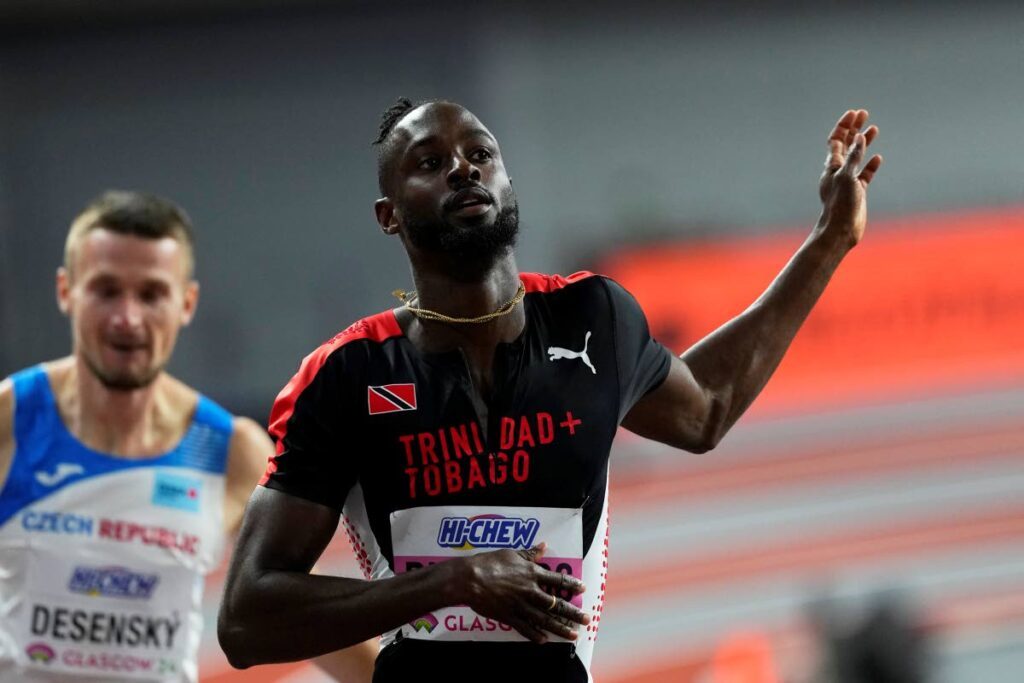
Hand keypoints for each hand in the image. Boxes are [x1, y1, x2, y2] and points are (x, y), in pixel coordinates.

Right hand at [458, 542, 589, 642]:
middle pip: (557, 604)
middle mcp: (530, 590)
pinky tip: (545, 640)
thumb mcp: (511, 553)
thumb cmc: (489, 562)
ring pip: (545, 619)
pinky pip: (525, 628)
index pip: (557, 580)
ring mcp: (520, 605)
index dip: (571, 584)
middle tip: (587, 620)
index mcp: (532, 573)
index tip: (583, 589)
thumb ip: (529, 553)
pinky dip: (535, 635)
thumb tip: (543, 545)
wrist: (470, 579)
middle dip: (573, 613)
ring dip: (560, 628)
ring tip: (573, 635)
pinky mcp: (509, 616)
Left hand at [817, 109, 882, 247]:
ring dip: (863, 142)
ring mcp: (848, 181)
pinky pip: (865, 174)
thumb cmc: (840, 205)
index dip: (844, 125)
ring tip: (874, 129)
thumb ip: (853, 158)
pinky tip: (877, 158)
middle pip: (846, 144)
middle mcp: (839, 171)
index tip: (854, 113)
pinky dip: (870, 164)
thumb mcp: (847, 178)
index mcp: (832, 166)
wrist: (840, 231)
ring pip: (856, 157)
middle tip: (864, 114)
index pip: (837, 140)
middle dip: (854, 128)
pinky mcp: (857, 192)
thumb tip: (859, 137)